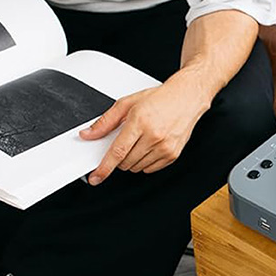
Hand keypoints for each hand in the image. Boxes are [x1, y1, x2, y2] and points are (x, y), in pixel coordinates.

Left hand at [80, 79, 211, 184]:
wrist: (187, 98)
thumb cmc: (160, 99)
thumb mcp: (127, 103)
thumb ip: (106, 121)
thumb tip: (89, 134)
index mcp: (140, 121)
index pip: (118, 151)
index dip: (104, 167)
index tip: (96, 177)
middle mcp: (154, 136)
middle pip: (125, 162)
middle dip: (119, 156)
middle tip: (126, 140)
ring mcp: (165, 147)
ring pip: (136, 167)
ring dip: (132, 159)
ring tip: (141, 140)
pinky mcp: (173, 154)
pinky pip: (149, 169)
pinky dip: (144, 161)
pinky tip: (150, 146)